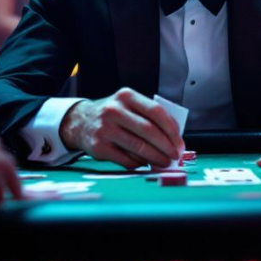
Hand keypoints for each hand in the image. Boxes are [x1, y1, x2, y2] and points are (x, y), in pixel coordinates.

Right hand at [59, 88, 182, 169]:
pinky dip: (140, 163)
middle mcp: (114, 110)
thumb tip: (174, 139)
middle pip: (148, 130)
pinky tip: (145, 163)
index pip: (156, 111)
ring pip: (138, 147)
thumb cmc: (113, 115)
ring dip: (156, 157)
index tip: (180, 142)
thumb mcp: (128, 106)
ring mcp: (105, 129)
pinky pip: (126, 159)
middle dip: (166, 146)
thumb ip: (149, 116)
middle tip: (176, 155)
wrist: (80, 122)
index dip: (171, 129)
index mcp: (126, 96)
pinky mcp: (99, 147)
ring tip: (165, 162)